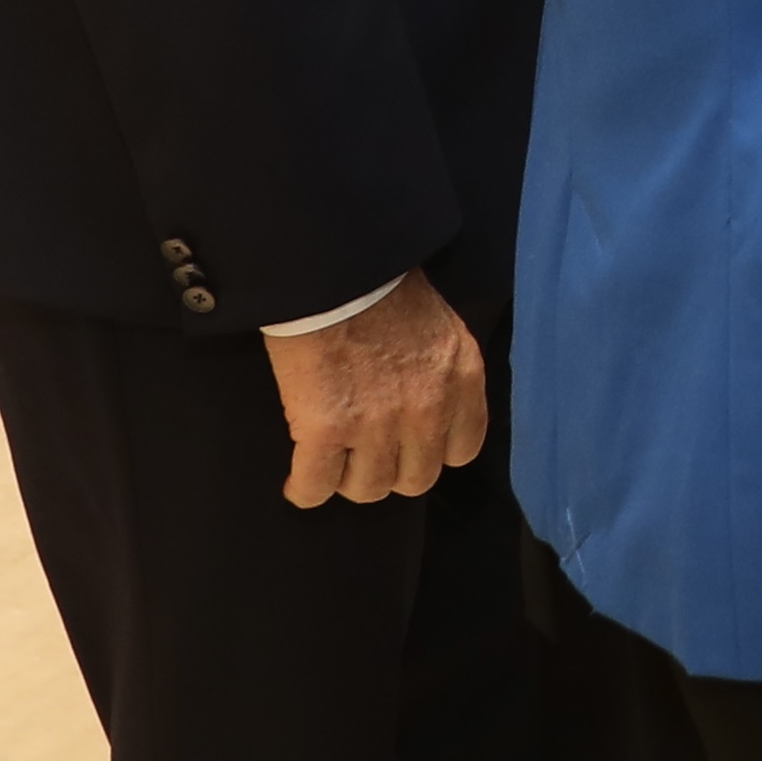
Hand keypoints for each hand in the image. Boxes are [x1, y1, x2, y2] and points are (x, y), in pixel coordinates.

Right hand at [263, 267, 486, 508]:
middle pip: (416, 479)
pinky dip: (304, 488)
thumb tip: (425, 409)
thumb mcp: (439, 329)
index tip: (409, 445)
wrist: (333, 271)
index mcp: (461, 377)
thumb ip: (442, 373)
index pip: (463, 449)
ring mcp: (377, 423)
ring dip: (346, 479)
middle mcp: (428, 408)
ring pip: (367, 489)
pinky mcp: (326, 430)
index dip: (431, 452)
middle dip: (390, 470)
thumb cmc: (382, 288)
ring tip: (331, 460)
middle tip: (365, 453)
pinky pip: (315, 488)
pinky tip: (298, 477)